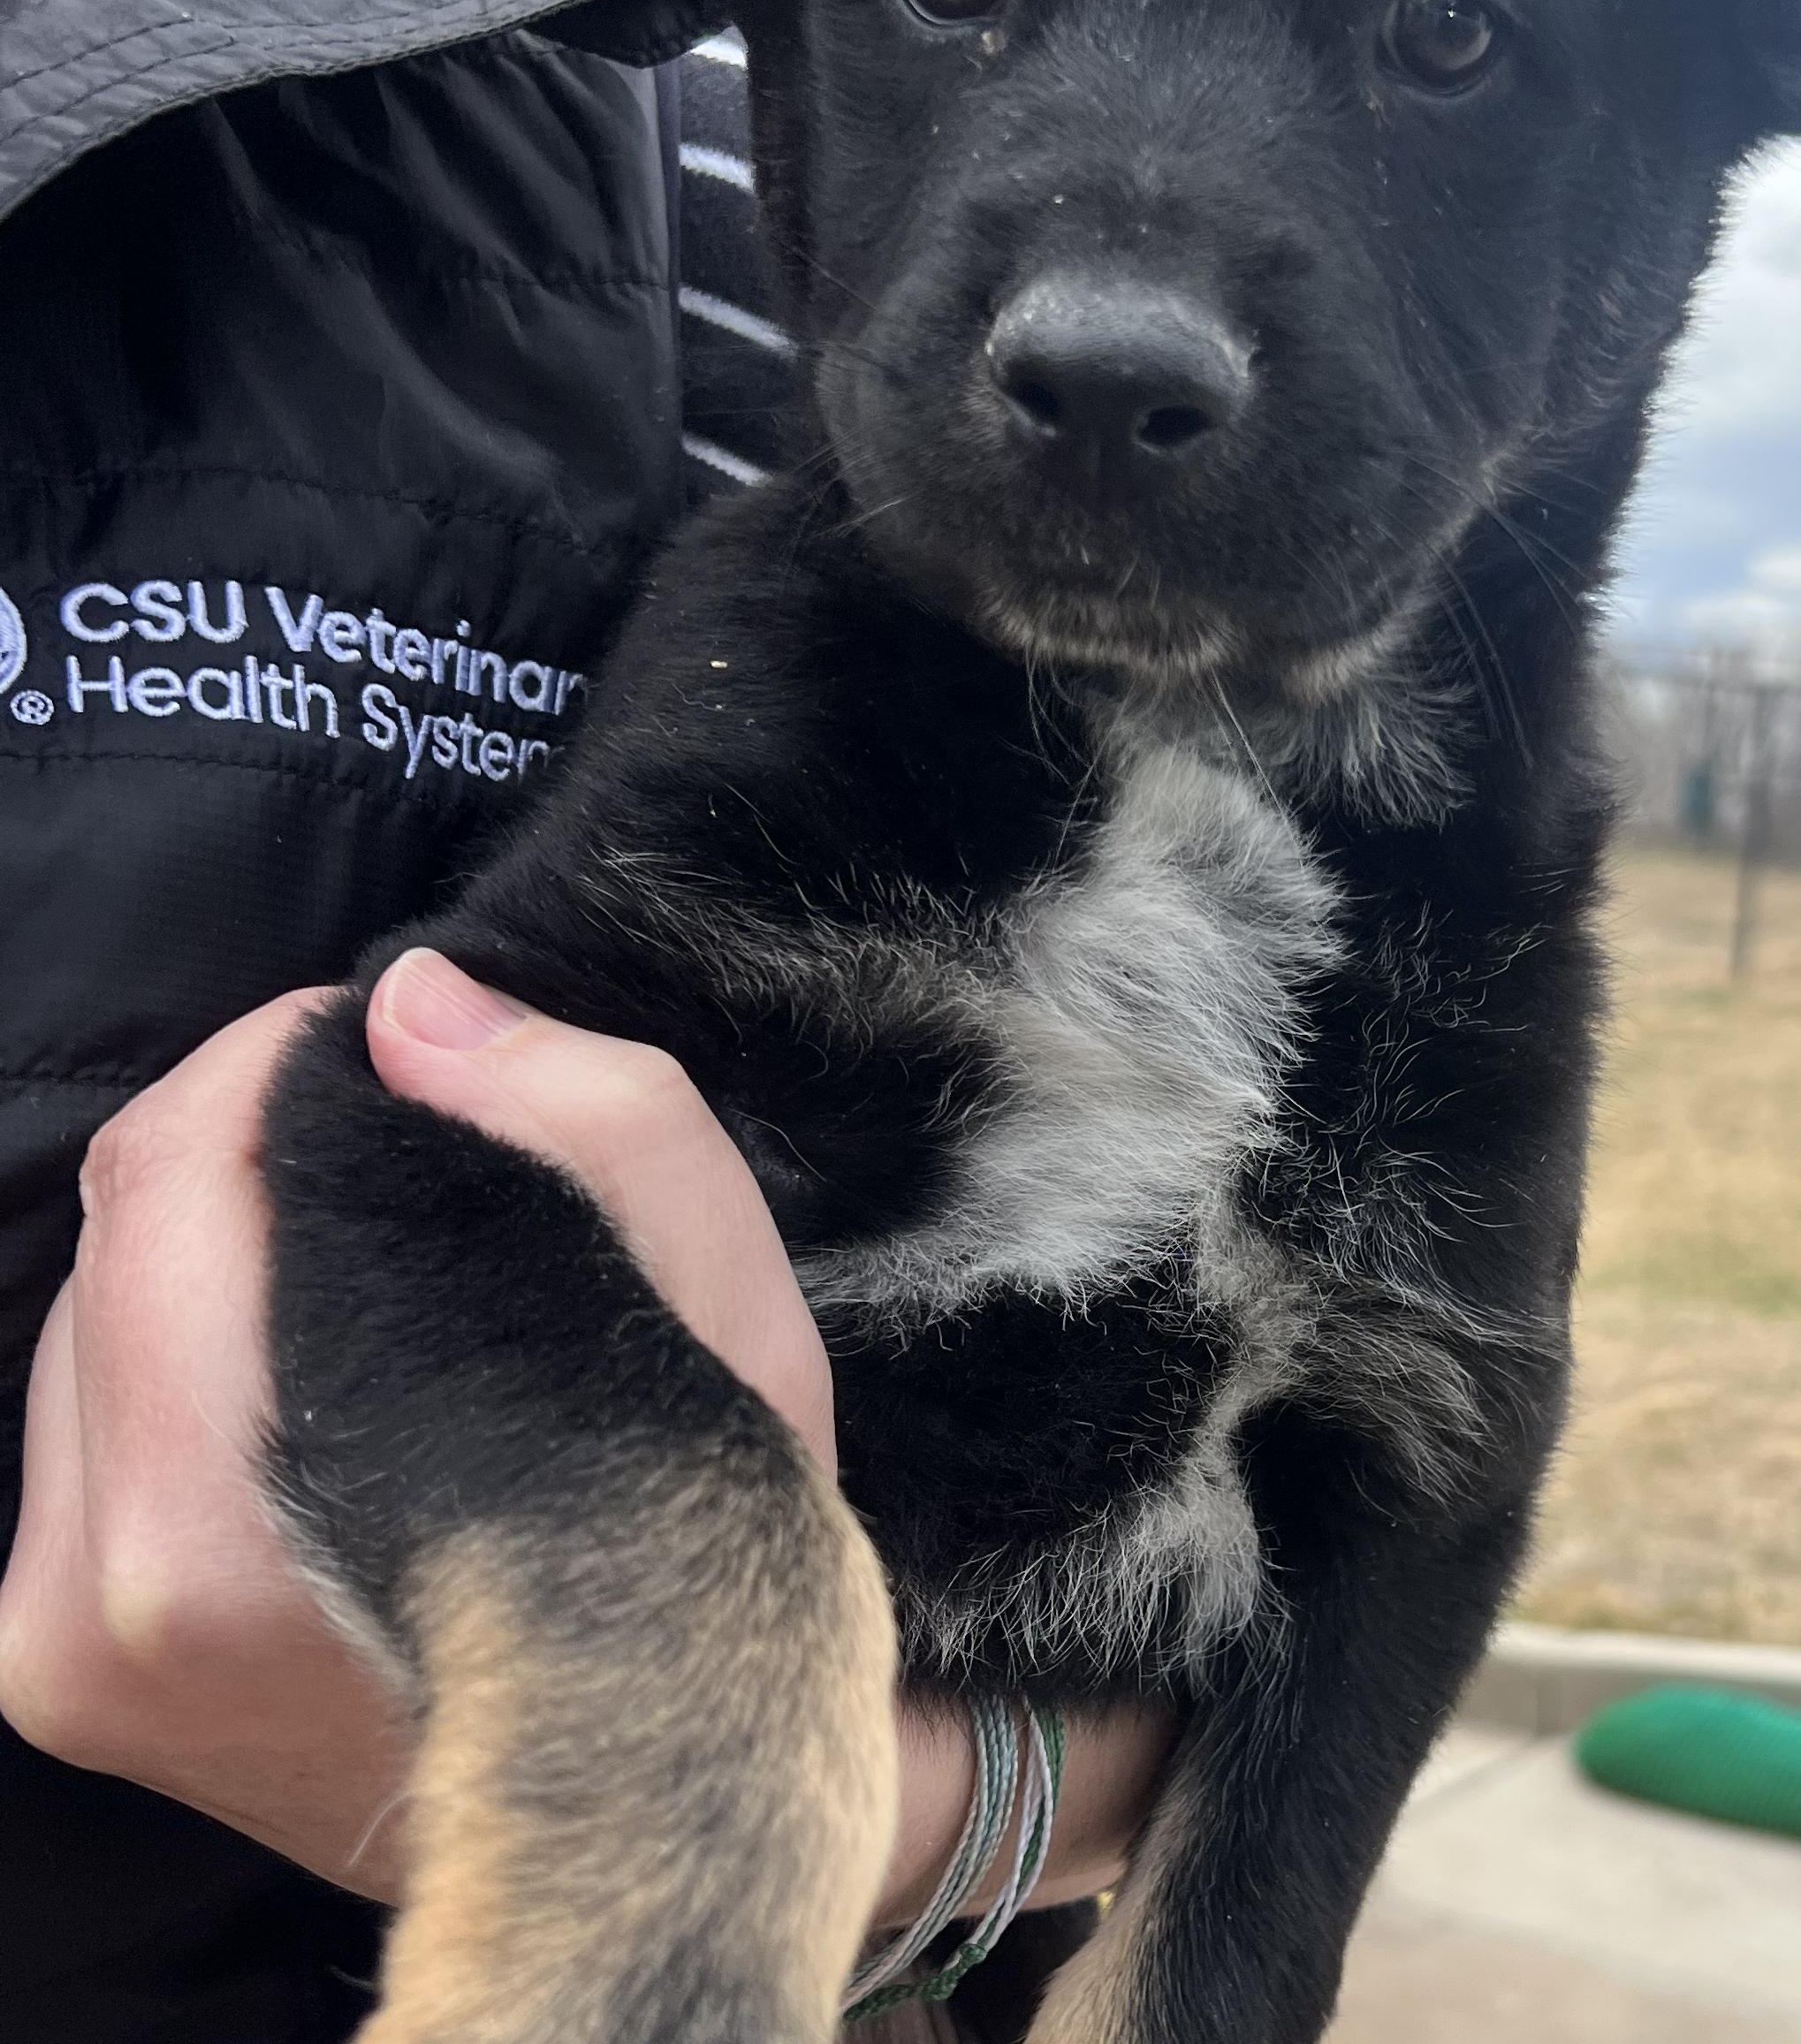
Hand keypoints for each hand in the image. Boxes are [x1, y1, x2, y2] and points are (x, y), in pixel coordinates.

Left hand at [0, 954, 1168, 1915]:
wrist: (669, 1803)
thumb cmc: (708, 1549)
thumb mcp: (724, 1310)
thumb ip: (589, 1121)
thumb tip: (410, 1005)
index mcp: (229, 1521)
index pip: (171, 1176)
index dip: (280, 1057)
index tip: (391, 1039)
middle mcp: (100, 1599)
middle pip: (117, 1233)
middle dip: (252, 1135)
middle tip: (404, 1117)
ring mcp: (59, 1650)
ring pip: (90, 1314)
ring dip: (214, 1240)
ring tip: (376, 1252)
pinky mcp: (52, 1669)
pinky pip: (85, 1413)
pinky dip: (186, 1342)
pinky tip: (318, 1356)